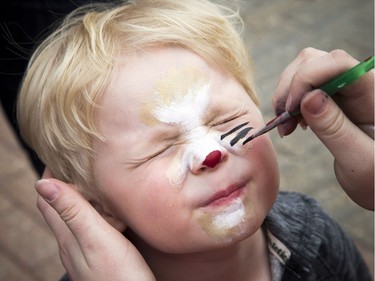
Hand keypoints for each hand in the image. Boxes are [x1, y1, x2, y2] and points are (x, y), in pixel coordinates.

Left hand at [35, 168, 154, 280]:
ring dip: (79, 196)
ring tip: (93, 179)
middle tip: (78, 162)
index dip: (50, 175)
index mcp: (67, 236)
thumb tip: (42, 183)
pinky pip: (90, 227)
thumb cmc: (120, 276)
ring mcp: (86, 250)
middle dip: (63, 182)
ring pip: (75, 216)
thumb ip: (72, 211)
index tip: (61, 155)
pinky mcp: (101, 255)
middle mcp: (71, 243)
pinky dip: (94, 211)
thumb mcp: (95, 239)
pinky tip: (108, 209)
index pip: (47, 199)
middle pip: (59, 206)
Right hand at [273, 48, 373, 209]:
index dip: (307, 78)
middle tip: (284, 121)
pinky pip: (304, 86)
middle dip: (291, 87)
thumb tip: (308, 98)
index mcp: (374, 94)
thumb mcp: (359, 161)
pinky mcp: (333, 97)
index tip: (291, 109)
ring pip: (305, 69)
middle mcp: (359, 84)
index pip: (338, 63)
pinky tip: (293, 123)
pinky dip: (290, 101)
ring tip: (287, 126)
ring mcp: (345, 89)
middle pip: (315, 60)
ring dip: (287, 95)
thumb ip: (334, 129)